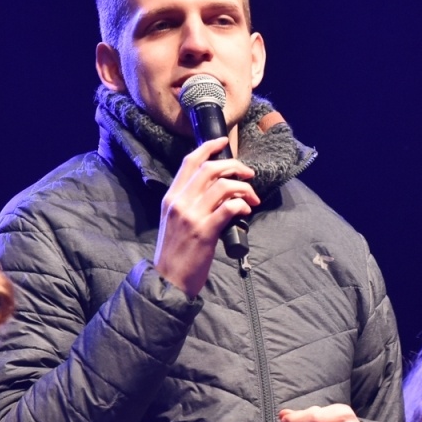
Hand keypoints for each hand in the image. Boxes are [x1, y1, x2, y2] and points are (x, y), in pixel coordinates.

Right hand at [154, 136, 257, 296]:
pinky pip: (229, 208)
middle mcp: (180, 202)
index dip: (208, 147)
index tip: (223, 141)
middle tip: (249, 174)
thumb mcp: (174, 221)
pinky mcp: (204, 232)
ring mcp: (191, 216)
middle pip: (210, 169)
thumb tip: (217, 192)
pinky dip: (242, 204)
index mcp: (171, 197)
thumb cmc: (175, 252)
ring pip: (223, 186)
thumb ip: (188, 203)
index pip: (189, 162)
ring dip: (244, 188)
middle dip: (234, 166)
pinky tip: (246, 210)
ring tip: (252, 198)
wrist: (168, 280)